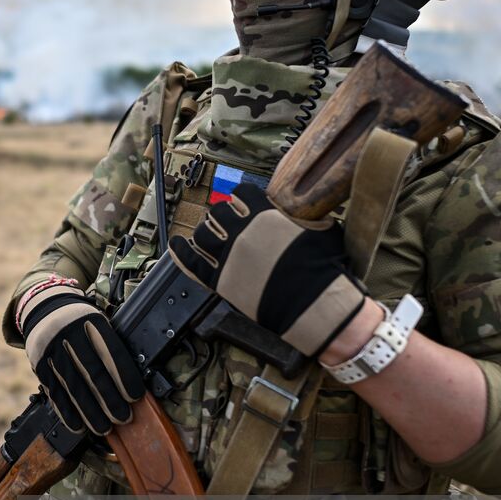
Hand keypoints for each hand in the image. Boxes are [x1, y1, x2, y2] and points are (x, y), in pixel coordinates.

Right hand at [17, 279, 144, 435]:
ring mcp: (51, 349)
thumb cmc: (81, 323)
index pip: (111, 351)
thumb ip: (110, 346)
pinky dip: (67, 412)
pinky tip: (78, 426)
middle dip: (110, 398)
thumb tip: (132, 383)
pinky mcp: (38, 364)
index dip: (124, 376)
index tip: (135, 397)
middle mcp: (69, 333)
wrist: (44, 309)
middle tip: (124, 418)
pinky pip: (54, 392)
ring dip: (90, 411)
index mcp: (91, 320)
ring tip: (103, 428)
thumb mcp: (97, 322)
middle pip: (92, 371)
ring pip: (73, 386)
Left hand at [169, 182, 366, 357]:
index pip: (241, 193)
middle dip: (221, 214)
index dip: (240, 196)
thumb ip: (305, 218)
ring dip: (205, 232)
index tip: (241, 200)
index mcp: (263, 215)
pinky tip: (176, 245)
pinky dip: (181, 252)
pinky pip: (191, 263)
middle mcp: (241, 233)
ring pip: (203, 235)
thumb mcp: (322, 231)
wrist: (316, 306)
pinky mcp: (221, 282)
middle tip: (225, 220)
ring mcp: (228, 258)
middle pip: (218, 213)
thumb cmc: (324, 268)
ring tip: (208, 234)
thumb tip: (308, 214)